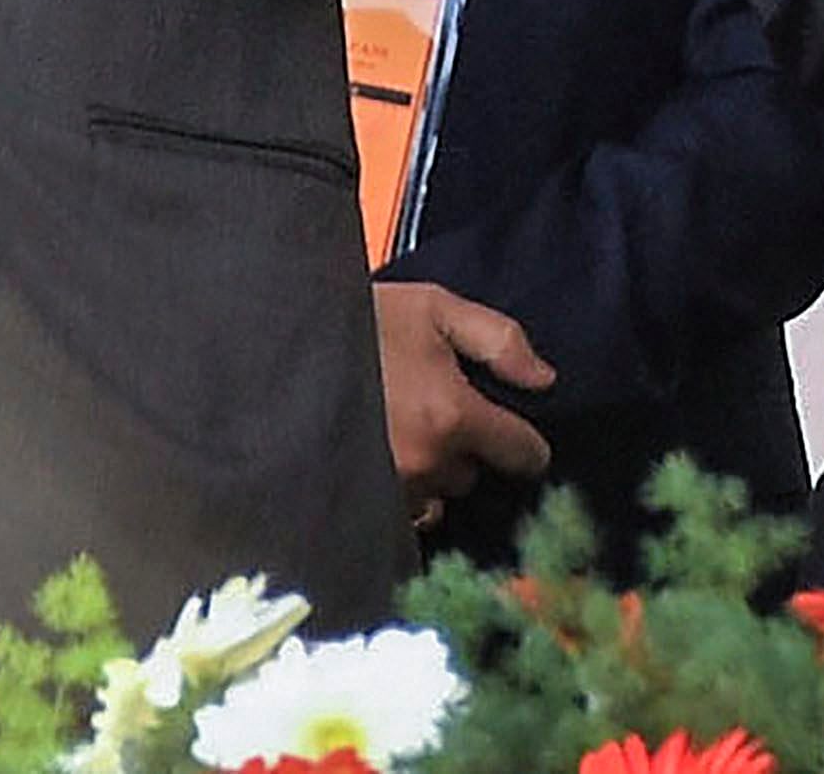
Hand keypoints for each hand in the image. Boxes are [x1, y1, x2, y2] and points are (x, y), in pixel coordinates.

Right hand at [375, 281, 555, 515]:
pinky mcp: (353, 501)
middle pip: (471, 474)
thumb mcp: (437, 308)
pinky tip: (380, 461)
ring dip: (429, 473)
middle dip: (463, 449)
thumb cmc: (362, 319)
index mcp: (452, 416)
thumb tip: (544, 381)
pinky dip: (396, 493)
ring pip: (434, 496)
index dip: (526, 445)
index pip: (519, 452)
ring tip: (401, 434)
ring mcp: (386, 489)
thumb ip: (500, 341)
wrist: (278, 341)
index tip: (521, 440)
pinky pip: (395, 514)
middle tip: (435, 412)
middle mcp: (424, 463)